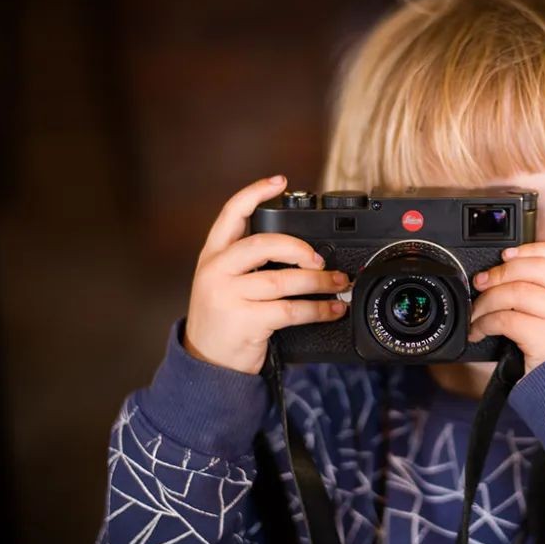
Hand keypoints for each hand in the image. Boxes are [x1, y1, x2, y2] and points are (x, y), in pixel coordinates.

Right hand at [184, 175, 350, 374]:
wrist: (206, 363)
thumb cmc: (223, 321)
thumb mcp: (223, 283)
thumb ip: (248, 264)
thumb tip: (301, 252)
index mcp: (212, 256)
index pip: (231, 213)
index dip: (255, 192)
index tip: (279, 180)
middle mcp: (216, 271)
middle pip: (263, 244)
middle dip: (299, 248)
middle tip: (320, 259)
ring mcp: (228, 296)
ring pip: (282, 280)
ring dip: (318, 281)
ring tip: (338, 284)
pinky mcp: (244, 321)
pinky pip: (290, 310)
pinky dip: (317, 309)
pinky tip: (331, 310)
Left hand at [467, 242, 544, 375]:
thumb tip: (505, 273)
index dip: (530, 249)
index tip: (507, 254)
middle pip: (535, 268)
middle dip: (501, 272)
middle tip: (481, 282)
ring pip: (517, 292)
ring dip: (487, 300)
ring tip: (476, 313)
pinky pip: (506, 320)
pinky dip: (485, 323)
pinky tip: (479, 331)